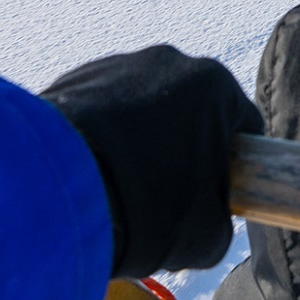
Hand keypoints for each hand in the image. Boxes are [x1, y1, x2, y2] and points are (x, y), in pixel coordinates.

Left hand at [41, 46, 261, 276]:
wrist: (56, 197)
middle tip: (163, 196)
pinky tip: (89, 175)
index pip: (242, 129)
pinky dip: (100, 138)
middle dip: (181, 150)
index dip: (233, 167)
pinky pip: (101, 110)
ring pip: (142, 109)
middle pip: (189, 112)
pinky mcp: (74, 78)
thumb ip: (217, 217)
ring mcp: (118, 65)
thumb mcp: (207, 236)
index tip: (215, 197)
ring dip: (138, 142)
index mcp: (217, 87)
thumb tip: (202, 219)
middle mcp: (172, 63)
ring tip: (117, 188)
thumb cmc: (149, 212)